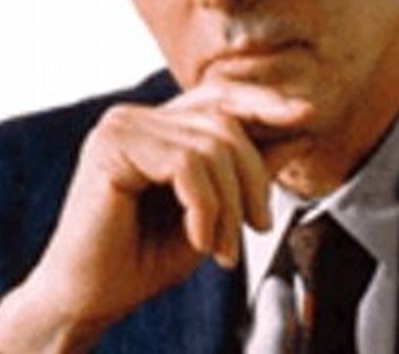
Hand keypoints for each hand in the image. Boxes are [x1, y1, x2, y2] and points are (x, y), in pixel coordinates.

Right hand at [0, 81, 312, 352]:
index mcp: (159, 125)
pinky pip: (187, 164)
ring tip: (225, 248)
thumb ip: (250, 170)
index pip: (222, 98)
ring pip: (211, 145)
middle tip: (261, 226)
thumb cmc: (145, 257)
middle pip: (225, 121)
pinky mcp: (112, 146)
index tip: (308, 117)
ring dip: (230, 204)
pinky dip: (205, 208)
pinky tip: (201, 241)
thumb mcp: (216, 210)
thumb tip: (299, 133)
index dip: (265, 103)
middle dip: (254, 176)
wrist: (90, 300)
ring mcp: (123, 125)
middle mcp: (139, 116)